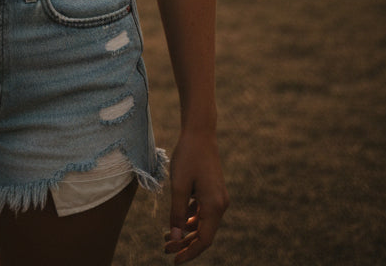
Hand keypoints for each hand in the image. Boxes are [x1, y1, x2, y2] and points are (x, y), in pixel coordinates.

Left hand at [164, 128, 227, 261]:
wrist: (199, 132)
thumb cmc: (188, 157)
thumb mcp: (179, 186)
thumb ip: (176, 214)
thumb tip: (175, 239)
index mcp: (214, 206)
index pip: (204, 240)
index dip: (190, 252)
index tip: (174, 260)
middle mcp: (220, 204)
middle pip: (203, 233)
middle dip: (185, 243)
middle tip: (165, 248)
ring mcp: (218, 197)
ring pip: (202, 223)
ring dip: (186, 231)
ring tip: (166, 237)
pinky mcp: (213, 190)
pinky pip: (202, 211)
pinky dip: (190, 218)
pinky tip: (176, 219)